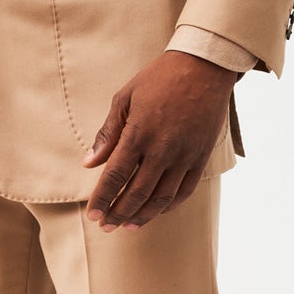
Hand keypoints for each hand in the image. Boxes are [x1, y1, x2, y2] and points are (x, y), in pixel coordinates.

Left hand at [82, 50, 235, 231]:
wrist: (204, 68)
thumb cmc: (159, 78)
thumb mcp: (125, 97)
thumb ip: (108, 133)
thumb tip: (89, 163)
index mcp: (139, 133)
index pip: (115, 176)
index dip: (102, 198)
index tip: (93, 214)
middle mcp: (162, 149)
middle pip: (137, 193)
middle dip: (118, 213)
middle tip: (106, 226)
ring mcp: (184, 155)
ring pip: (161, 198)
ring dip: (142, 215)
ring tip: (127, 225)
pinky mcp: (201, 157)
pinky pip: (184, 191)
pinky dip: (168, 205)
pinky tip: (155, 211)